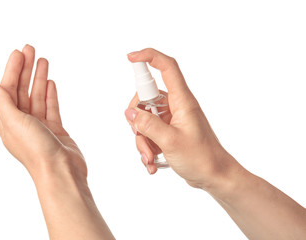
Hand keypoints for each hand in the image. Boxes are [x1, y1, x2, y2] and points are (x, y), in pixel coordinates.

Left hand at [0, 45, 86, 179]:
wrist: (61, 171)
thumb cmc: (37, 151)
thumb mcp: (14, 123)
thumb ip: (3, 103)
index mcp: (8, 122)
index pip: (8, 89)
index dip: (12, 70)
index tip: (19, 53)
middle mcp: (22, 123)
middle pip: (22, 90)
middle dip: (25, 69)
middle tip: (31, 49)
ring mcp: (40, 126)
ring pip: (37, 96)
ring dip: (39, 78)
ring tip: (43, 60)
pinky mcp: (55, 129)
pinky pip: (51, 107)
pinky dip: (50, 94)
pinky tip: (50, 83)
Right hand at [125, 48, 236, 188]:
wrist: (214, 176)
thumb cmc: (201, 158)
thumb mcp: (170, 141)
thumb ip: (148, 124)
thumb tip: (130, 113)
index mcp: (182, 101)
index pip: (167, 67)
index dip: (149, 57)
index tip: (130, 58)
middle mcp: (176, 106)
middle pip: (145, 98)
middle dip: (137, 121)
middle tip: (143, 139)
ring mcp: (171, 119)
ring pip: (144, 119)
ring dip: (142, 140)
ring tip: (151, 158)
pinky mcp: (168, 131)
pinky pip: (149, 133)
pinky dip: (147, 147)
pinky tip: (153, 162)